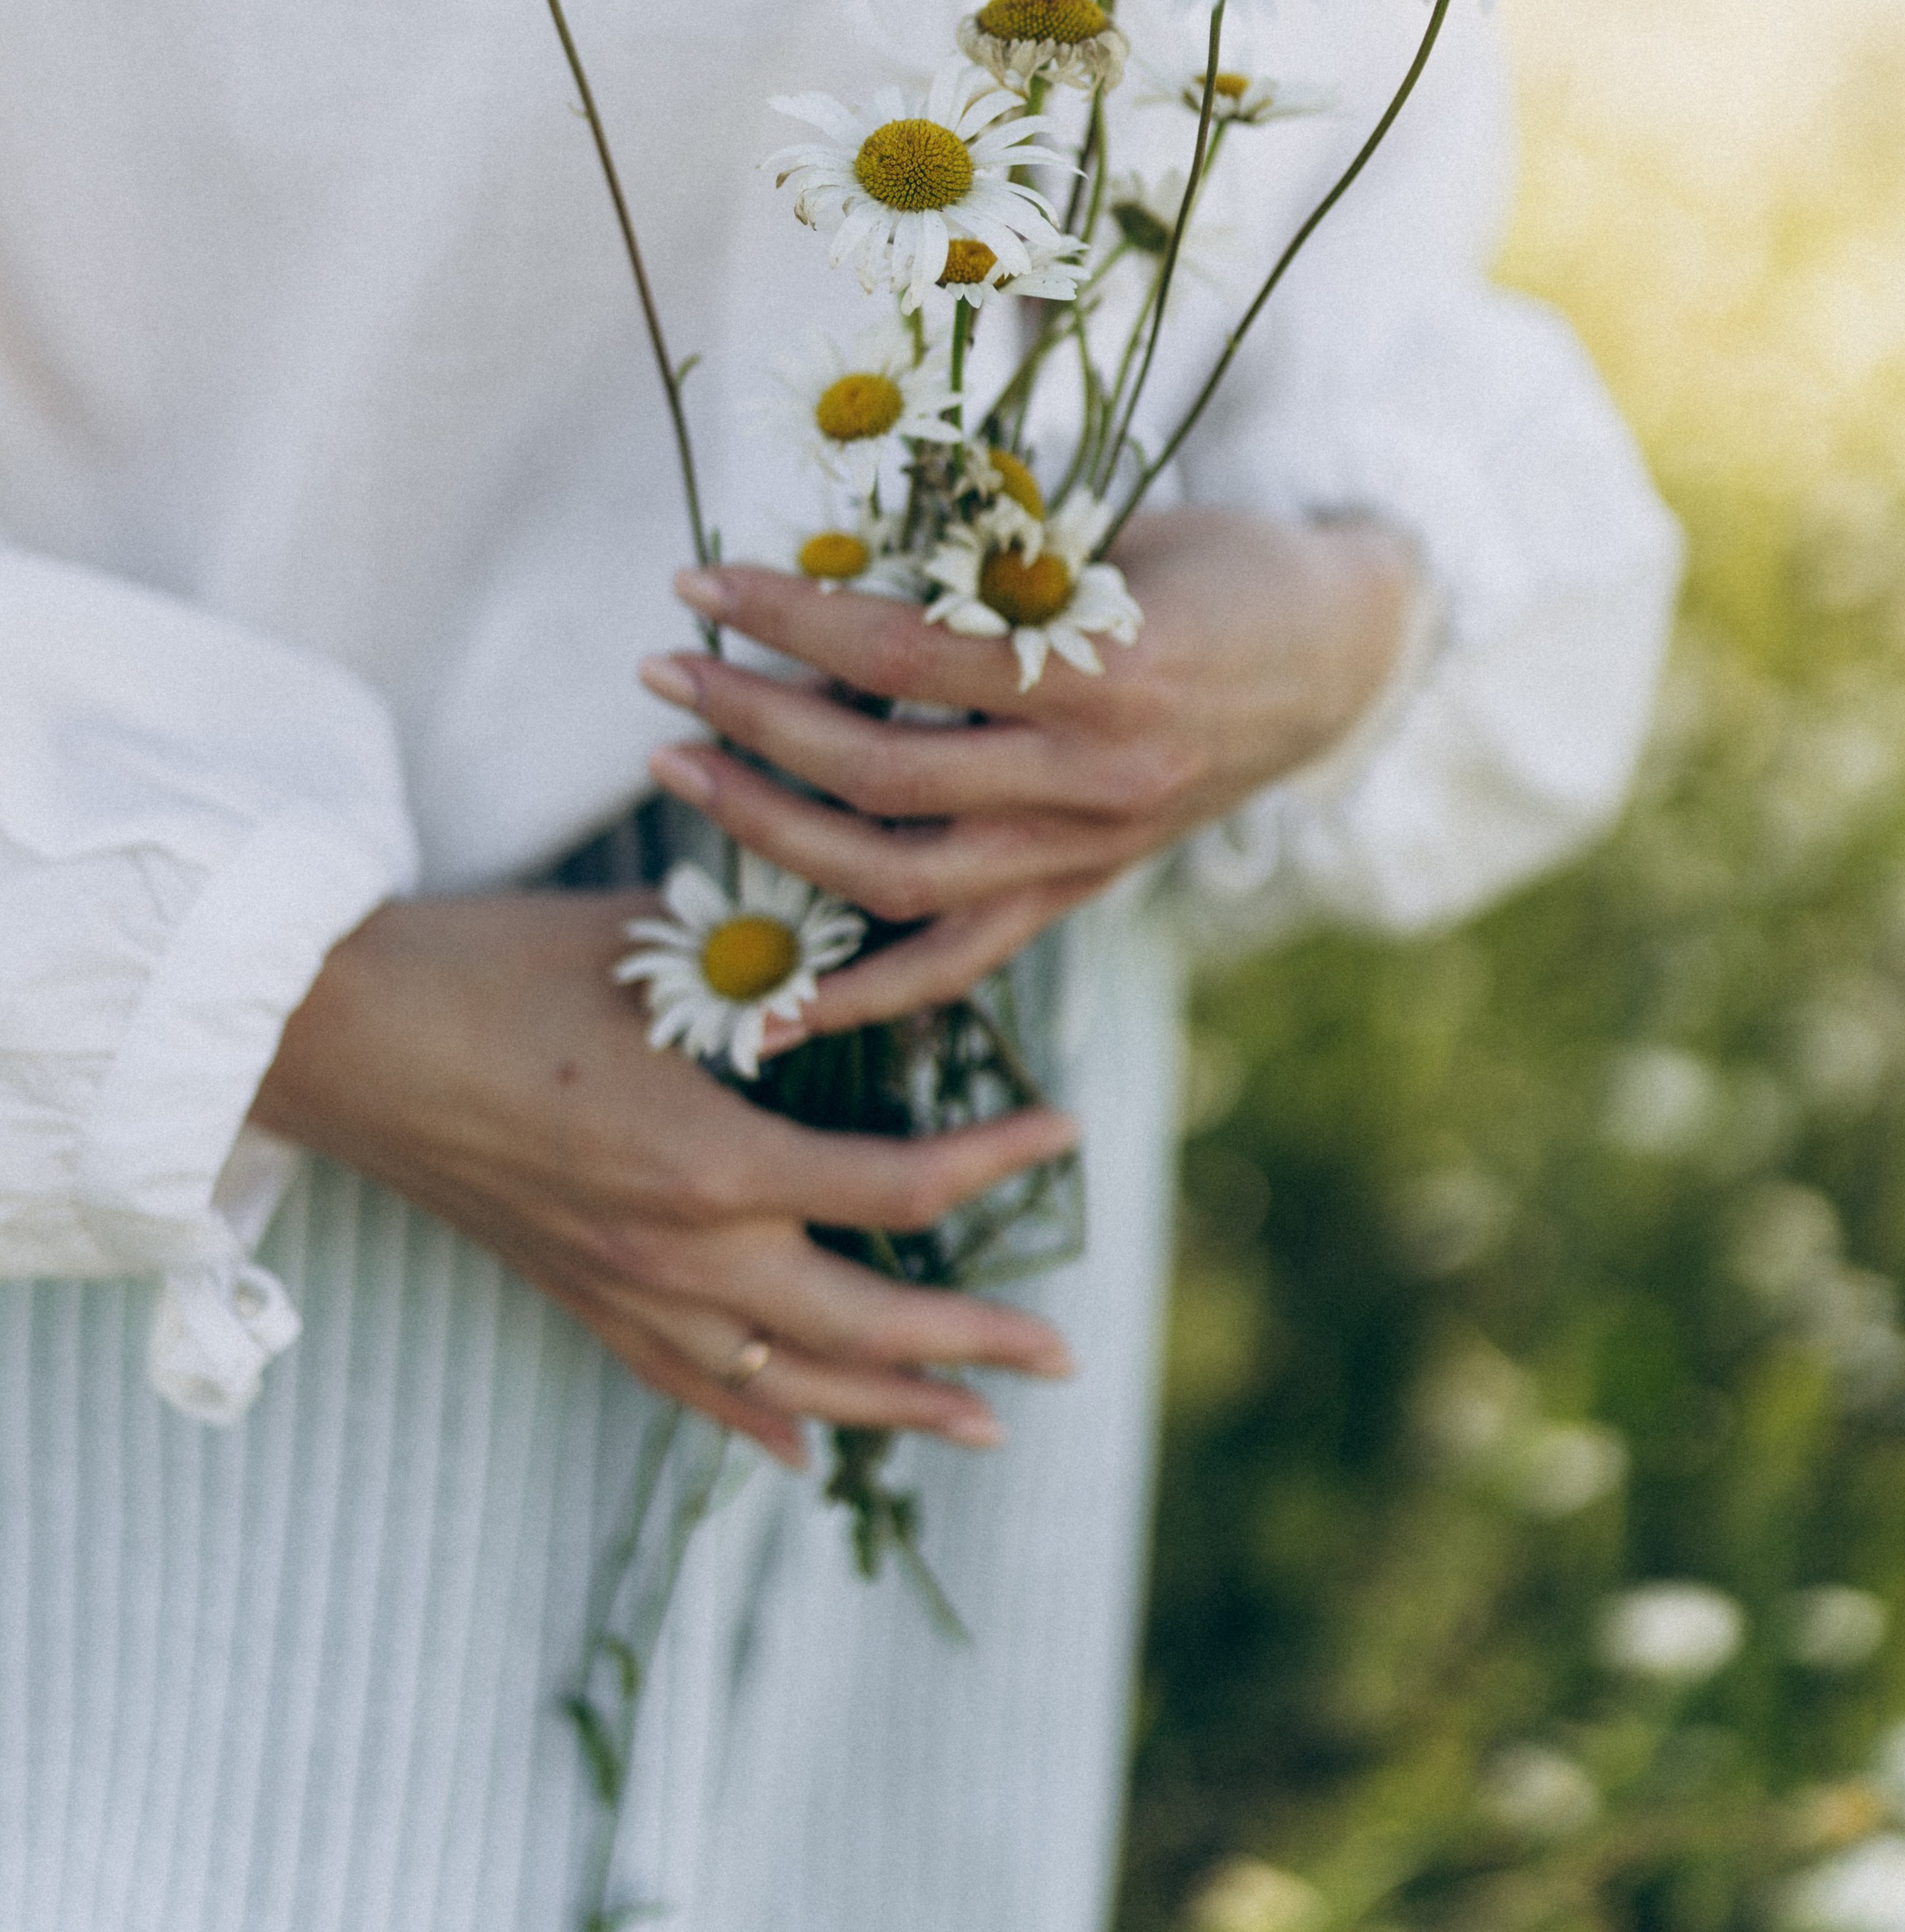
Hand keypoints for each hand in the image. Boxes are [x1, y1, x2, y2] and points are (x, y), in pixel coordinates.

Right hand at [251, 894, 1076, 1464]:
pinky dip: (759, 1426)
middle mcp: (678, 1251)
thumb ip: (764, 966)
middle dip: (973, 1348)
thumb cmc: (493, 967)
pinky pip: (686, 1390)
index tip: (1068, 1130)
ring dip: (891, 1407)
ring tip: (980, 1427)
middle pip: (863, 1329)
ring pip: (786, 1387)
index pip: (895, 1186)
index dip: (995, 1163)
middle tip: (1063, 1357)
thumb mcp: (648, 948)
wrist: (337, 1036)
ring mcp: (623, 1291)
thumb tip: (867, 946)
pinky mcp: (576, 1299)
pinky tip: (808, 1456)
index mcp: (712, 1160)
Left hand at [643, 505, 1415, 1034]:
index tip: (699, 582)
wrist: (1340, 657)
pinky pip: (959, 962)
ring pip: (899, 880)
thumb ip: (993, 565)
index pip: (905, 655)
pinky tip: (772, 1006)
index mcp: (1104, 670)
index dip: (789, 619)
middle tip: (663, 674)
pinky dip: (863, 995)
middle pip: (881, 772)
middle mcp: (1093, 780)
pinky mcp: (1083, 891)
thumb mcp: (1118, 533)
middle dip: (752, 721)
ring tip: (683, 775)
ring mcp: (1088, 851)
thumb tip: (837, 561)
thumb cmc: (1221, 566)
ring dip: (773, 835)